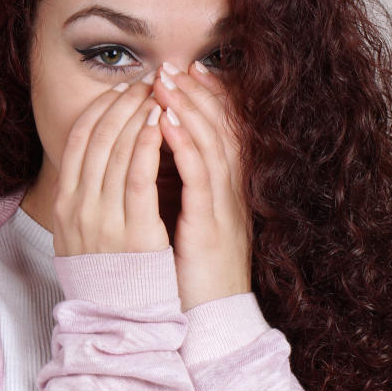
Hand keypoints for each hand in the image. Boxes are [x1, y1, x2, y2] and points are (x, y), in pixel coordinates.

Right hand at [52, 75, 168, 256]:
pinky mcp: (133, 231)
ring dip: (138, 115)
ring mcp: (103, 220)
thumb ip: (88, 195)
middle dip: (123, 103)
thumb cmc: (113, 273)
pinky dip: (148, 144)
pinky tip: (161, 123)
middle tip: (147, 82)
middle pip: (97, 138)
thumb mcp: (85, 232)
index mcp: (64, 205)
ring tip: (159, 94)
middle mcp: (77, 209)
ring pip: (116, 151)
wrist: (123, 321)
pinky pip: (138, 176)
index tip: (121, 89)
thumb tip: (98, 155)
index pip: (77, 140)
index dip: (100, 109)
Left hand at [150, 60, 252, 311]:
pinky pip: (202, 178)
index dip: (207, 101)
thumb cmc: (193, 279)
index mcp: (227, 194)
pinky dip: (187, 147)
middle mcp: (232, 195)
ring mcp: (225, 209)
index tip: (186, 73)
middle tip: (173, 66)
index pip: (223, 134)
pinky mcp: (212, 227)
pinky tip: (169, 124)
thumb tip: (159, 164)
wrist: (210, 324)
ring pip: (214, 146)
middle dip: (197, 95)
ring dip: (190, 110)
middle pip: (223, 131)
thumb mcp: (189, 227)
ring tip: (167, 83)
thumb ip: (183, 195)